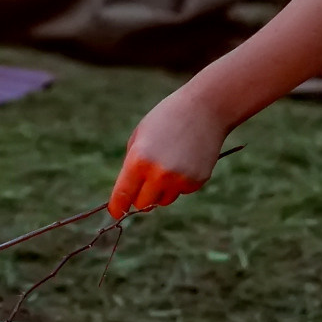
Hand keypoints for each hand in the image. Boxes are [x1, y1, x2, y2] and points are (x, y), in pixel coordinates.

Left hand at [108, 89, 229, 218]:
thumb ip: (131, 163)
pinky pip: (181, 191)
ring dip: (161, 190)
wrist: (205, 108)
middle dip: (140, 197)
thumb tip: (130, 192)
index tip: (116, 213)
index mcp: (139, 160)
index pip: (123, 195)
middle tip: (143, 184)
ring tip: (169, 163)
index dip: (117, 207)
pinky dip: (179, 182)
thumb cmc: (167, 118)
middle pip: (143, 204)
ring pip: (163, 200)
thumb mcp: (140, 135)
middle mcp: (159, 174)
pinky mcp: (197, 182)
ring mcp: (179, 180)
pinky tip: (185, 160)